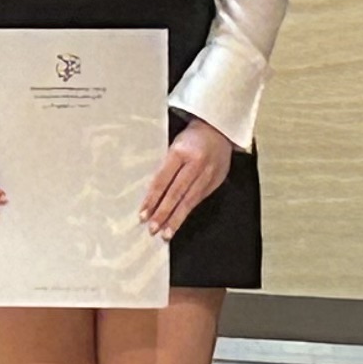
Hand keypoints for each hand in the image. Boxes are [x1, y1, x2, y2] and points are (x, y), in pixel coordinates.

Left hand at [141, 118, 232, 239]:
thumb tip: (152, 196)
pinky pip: (199, 200)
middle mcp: (195, 163)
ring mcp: (207, 173)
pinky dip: (188, 212)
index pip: (162, 180)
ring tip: (166, 233)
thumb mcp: (173, 146)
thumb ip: (165, 168)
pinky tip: (180, 221)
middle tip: (153, 228)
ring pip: (189, 200)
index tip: (143, 214)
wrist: (219, 130)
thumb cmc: (191, 138)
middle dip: (163, 213)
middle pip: (176, 193)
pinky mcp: (216, 181)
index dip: (151, 199)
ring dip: (176, 219)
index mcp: (179, 151)